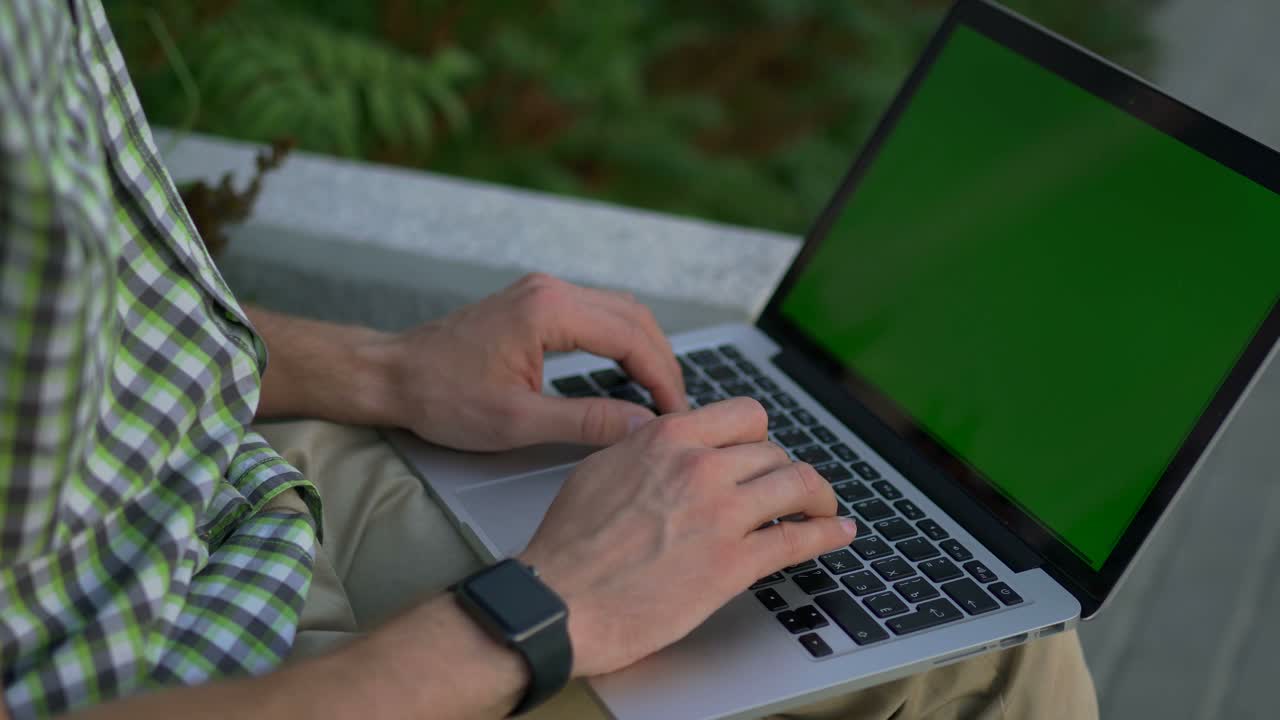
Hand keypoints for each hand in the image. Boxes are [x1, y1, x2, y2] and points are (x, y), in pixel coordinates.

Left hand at [379, 273, 687, 450]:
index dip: (663, 380)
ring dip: (646, 350)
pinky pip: (598, 313)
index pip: (633, 339)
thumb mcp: (518, 422)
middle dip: (663, 364)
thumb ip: (586, 423)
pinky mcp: (535, 301)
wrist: (393, 375)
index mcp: (549, 311)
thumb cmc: (443, 398)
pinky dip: (623, 341)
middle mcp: (550, 290)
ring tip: (659, 395)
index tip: (676, 416)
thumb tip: (641, 426)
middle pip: (635, 318)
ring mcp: (542, 291)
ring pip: (620, 312)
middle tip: (676, 410)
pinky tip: (628, 373)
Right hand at [519, 397, 858, 676]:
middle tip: (789, 489)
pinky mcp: (734, 564)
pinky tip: (839, 533)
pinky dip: (828, 534)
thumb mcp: (601, 468)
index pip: (745, 415)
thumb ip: (645, 451)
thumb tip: (667, 446)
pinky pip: (799, 539)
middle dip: (785, 471)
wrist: (561, 601)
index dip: (761, 435)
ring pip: (798, 485)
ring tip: (824, 509)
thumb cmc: (569, 545)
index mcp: (668, 439)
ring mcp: (722, 514)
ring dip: (818, 497)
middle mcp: (700, 467)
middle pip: (774, 452)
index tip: (764, 450)